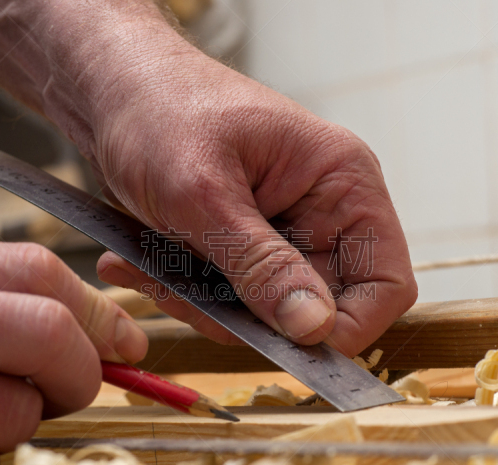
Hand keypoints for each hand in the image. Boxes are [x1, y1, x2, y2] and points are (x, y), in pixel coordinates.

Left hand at [94, 48, 416, 355]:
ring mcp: (281, 232)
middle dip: (249, 317)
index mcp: (341, 182)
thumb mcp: (205, 193)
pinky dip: (184, 290)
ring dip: (203, 304)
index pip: (386, 280)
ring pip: (264, 312)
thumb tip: (314, 328)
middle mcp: (322, 211)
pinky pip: (228, 297)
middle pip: (317, 307)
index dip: (350, 325)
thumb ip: (260, 263)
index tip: (290, 344)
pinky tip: (140, 260)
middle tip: (183, 293)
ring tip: (146, 263)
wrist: (111, 87)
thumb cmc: (160, 109)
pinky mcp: (243, 246)